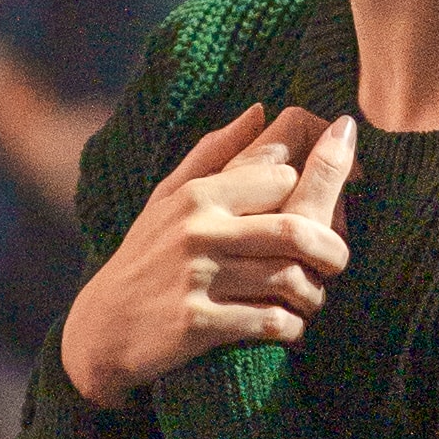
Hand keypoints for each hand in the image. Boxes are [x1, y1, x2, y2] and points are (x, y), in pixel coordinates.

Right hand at [60, 103, 355, 406]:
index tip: (336, 205)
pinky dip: (292, 326)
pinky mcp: (198, 323)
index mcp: (198, 193)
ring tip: (312, 297)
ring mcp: (198, 276)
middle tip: (336, 261)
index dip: (318, 188)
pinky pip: (269, 322)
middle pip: (296, 229)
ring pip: (288, 278)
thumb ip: (216, 152)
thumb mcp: (168, 196)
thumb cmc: (145, 256)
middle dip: (332, 249)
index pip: (283, 175)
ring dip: (314, 293)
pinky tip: (289, 326)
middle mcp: (198, 230)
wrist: (102, 330)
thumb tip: (260, 109)